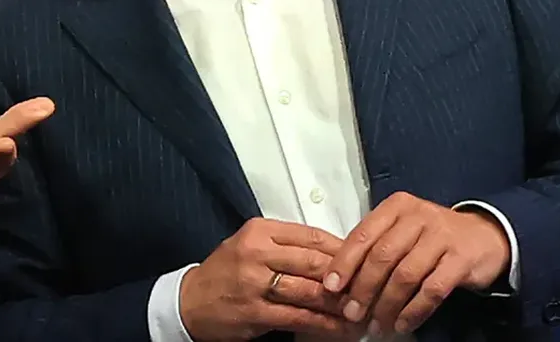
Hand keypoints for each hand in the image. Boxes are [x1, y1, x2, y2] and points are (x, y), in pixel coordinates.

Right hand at [179, 218, 360, 340]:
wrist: (189, 301)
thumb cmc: (225, 272)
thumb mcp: (250, 245)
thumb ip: (285, 245)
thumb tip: (334, 252)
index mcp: (259, 230)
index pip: (312, 235)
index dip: (343, 249)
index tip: (364, 261)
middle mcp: (257, 252)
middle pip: (315, 261)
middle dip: (348, 277)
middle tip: (370, 287)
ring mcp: (255, 282)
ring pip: (311, 290)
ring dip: (341, 304)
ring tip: (362, 311)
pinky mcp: (255, 311)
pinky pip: (300, 317)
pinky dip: (325, 324)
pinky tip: (341, 329)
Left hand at [322, 192, 510, 336]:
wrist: (485, 236)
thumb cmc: (432, 236)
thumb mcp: (402, 230)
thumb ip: (375, 246)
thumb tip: (341, 281)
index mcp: (396, 207)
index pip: (363, 235)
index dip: (344, 263)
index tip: (331, 286)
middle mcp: (418, 217)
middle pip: (382, 256)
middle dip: (363, 288)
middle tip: (352, 312)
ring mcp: (442, 237)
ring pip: (406, 275)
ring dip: (387, 304)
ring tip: (377, 325)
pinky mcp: (461, 259)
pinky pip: (433, 290)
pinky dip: (414, 310)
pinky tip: (403, 324)